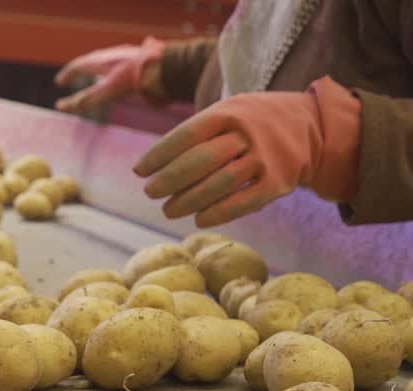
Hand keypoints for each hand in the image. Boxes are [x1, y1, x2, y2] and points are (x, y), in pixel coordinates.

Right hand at [55, 37, 164, 113]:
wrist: (160, 67)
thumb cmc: (131, 79)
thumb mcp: (105, 93)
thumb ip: (85, 101)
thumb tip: (61, 106)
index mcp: (99, 61)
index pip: (77, 66)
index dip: (67, 74)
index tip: (60, 82)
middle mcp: (109, 55)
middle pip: (90, 61)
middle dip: (80, 70)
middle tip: (73, 76)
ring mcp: (124, 54)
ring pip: (104, 60)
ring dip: (95, 68)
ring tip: (93, 75)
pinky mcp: (136, 57)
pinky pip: (118, 61)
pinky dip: (110, 68)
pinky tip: (117, 73)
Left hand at [133, 76, 361, 227]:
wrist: (311, 126)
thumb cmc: (252, 123)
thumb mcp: (228, 111)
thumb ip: (195, 132)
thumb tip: (154, 165)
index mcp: (230, 112)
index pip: (188, 134)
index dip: (160, 154)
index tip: (139, 171)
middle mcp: (249, 133)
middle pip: (202, 159)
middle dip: (170, 179)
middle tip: (150, 192)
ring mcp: (266, 158)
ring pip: (221, 183)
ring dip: (189, 200)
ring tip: (168, 210)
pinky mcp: (279, 182)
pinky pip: (245, 201)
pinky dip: (219, 213)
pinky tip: (199, 219)